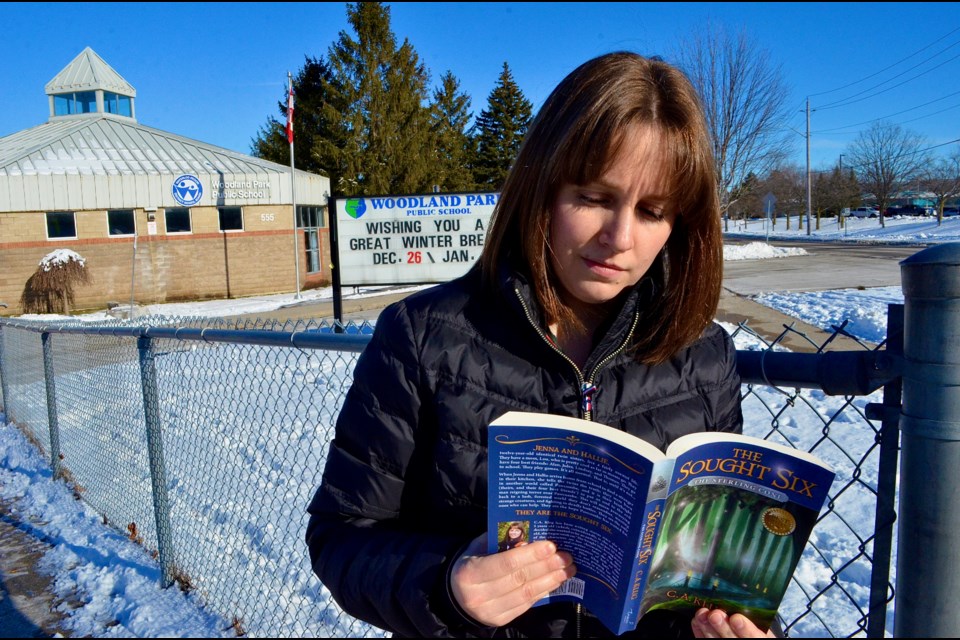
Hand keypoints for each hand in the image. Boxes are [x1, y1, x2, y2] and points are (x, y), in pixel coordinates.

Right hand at [449, 533, 575, 626]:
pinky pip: (526, 605)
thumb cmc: (471, 563)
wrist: (455, 593)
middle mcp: (479, 595)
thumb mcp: (478, 546)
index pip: (506, 563)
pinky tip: (555, 581)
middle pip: (520, 579)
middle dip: (546, 566)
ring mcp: (489, 611)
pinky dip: (543, 591)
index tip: (551, 546)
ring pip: (526, 594)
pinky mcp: (500, 620)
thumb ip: (500, 541)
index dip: (531, 555)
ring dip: (550, 580)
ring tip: (567, 569)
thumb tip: (528, 535)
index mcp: (470, 573)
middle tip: (566, 557)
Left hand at [691, 608, 776, 637]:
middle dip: (723, 627)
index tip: (736, 618)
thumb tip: (739, 598)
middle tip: (715, 614)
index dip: (746, 629)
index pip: (755, 637)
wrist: (745, 635)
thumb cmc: (754, 627)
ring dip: (707, 628)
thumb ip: (752, 614)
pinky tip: (696, 620)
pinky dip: (699, 631)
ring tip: (701, 614)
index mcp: (760, 638)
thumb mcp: (760, 622)